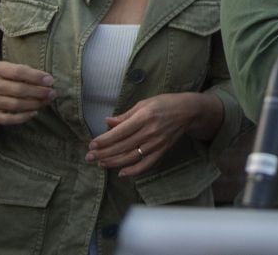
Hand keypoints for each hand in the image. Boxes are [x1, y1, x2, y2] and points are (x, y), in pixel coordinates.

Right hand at [0, 61, 54, 125]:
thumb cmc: (4, 80)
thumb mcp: (10, 71)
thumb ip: (27, 73)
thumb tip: (48, 81)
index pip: (18, 71)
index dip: (36, 76)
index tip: (50, 81)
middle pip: (18, 89)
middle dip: (38, 92)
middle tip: (52, 93)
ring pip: (14, 105)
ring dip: (34, 104)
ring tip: (46, 102)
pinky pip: (7, 119)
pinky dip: (22, 117)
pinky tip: (34, 113)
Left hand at [85, 93, 205, 176]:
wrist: (188, 111)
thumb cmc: (164, 103)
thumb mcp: (144, 103)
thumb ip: (125, 115)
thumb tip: (107, 122)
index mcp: (144, 117)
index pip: (120, 132)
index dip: (104, 140)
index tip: (92, 144)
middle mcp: (150, 131)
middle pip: (122, 146)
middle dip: (103, 153)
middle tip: (89, 157)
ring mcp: (156, 143)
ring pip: (131, 157)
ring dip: (113, 162)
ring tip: (100, 163)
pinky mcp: (162, 150)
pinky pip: (146, 164)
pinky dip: (134, 170)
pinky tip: (121, 173)